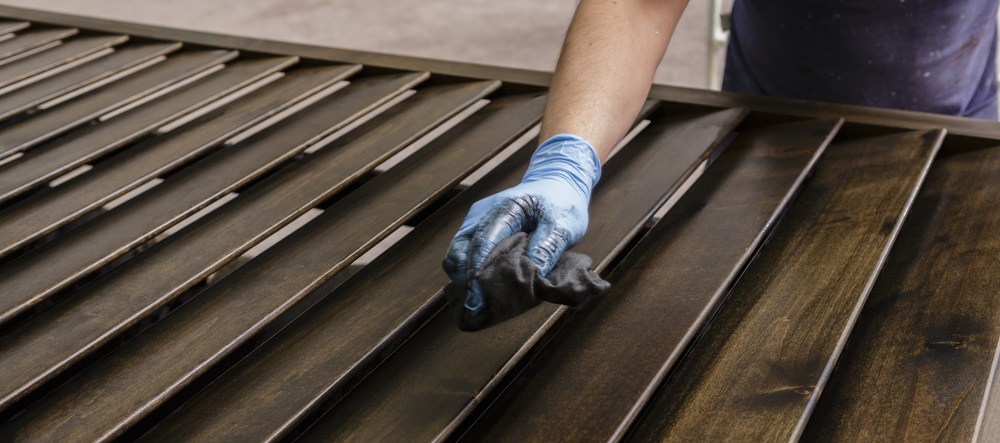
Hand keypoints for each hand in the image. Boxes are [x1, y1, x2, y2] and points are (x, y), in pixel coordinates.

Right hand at [443, 133, 600, 313]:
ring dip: (469, 278)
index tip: (476, 300)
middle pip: (459, 252)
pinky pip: (468, 255)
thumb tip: (532, 275)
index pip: (481, 243)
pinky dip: (475, 272)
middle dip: (467, 280)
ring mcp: (476, 223)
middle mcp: (482, 215)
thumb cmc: (561, 203)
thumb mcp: (563, 225)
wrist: (556, 184)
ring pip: (459, 256)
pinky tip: (491, 286)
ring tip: (486, 299)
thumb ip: (547, 247)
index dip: (476, 273)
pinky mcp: (478, 232)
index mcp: (504, 209)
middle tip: (480, 306)